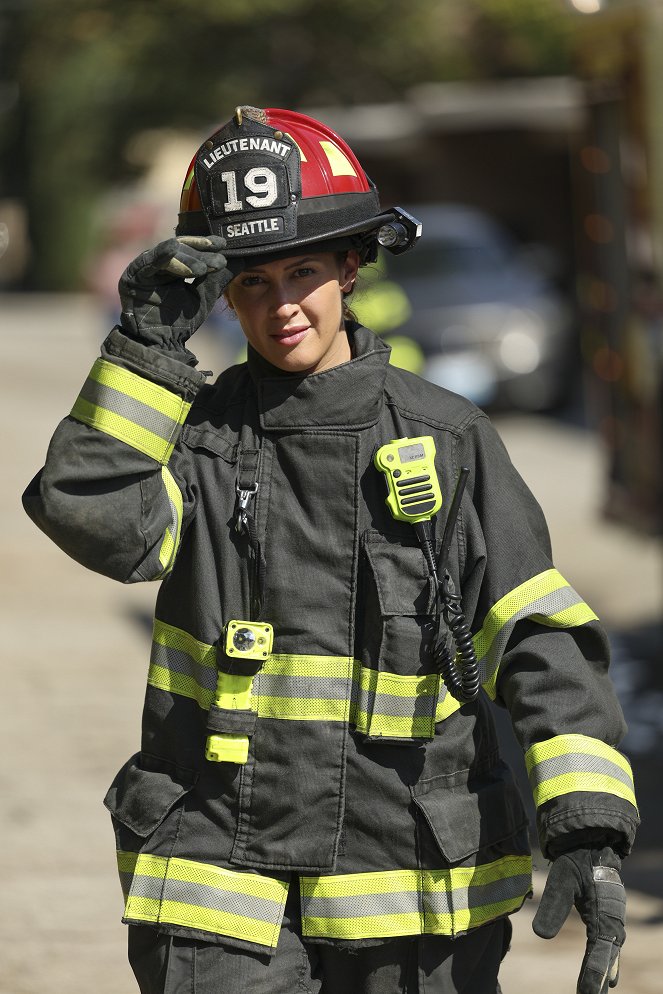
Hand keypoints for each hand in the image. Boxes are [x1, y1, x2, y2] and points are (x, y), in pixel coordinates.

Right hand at [118, 236, 236, 355]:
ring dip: (189, 257)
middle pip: (180, 248)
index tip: (224, 244)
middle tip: (219, 254)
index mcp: (171, 266)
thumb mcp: (204, 296)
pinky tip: (177, 252)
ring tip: (205, 267)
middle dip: (200, 250)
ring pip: (168, 253)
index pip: (190, 249)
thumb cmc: (180, 322)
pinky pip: (150, 261)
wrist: (162, 344)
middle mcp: (156, 263)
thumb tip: (241, 258)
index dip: (206, 245)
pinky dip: (165, 256)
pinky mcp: (132, 275)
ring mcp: (143, 267)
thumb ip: (218, 278)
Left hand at [533, 846, 625, 992]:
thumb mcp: (562, 877)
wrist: (589, 842)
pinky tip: (604, 980)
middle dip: (598, 976)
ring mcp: (611, 917)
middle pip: (608, 953)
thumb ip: (553, 903)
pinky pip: (607, 943)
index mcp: (604, 909)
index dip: (596, 970)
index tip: (588, 991)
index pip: (602, 946)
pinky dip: (605, 961)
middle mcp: (612, 917)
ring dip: (601, 971)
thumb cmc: (575, 859)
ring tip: (592, 992)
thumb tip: (540, 936)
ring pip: (609, 950)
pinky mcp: (605, 916)